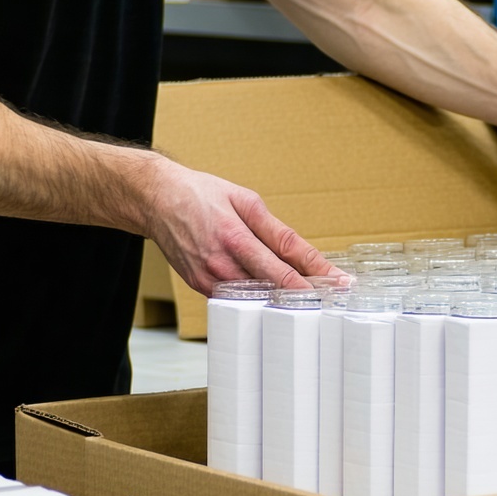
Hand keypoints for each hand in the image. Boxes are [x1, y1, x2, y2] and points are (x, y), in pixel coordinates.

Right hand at [143, 157, 342, 295]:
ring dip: (283, 300)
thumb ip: (276, 230)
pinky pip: (237, 298)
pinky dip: (257, 298)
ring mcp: (209, 280)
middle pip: (273, 289)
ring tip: (313, 300)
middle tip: (336, 298)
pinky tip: (276, 296)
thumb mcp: (244, 201)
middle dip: (306, 294)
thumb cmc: (201, 195)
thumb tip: (304, 253)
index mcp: (236, 238)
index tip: (341, 285)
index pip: (283, 269)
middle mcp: (221, 264)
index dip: (315, 279)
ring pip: (255, 298)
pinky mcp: (201, 287)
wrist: (155, 201)